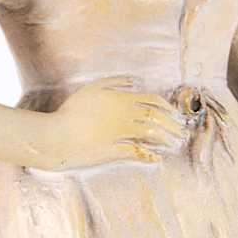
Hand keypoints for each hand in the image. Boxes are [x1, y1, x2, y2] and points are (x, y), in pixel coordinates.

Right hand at [37, 78, 189, 170]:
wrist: (57, 136)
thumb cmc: (73, 110)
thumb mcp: (93, 88)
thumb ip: (115, 81)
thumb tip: (134, 81)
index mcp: (120, 99)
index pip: (152, 100)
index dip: (167, 107)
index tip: (174, 114)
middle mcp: (124, 115)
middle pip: (156, 117)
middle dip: (172, 124)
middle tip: (180, 131)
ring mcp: (120, 134)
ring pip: (150, 133)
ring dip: (165, 138)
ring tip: (173, 143)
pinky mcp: (114, 151)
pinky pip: (137, 151)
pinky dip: (149, 154)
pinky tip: (156, 156)